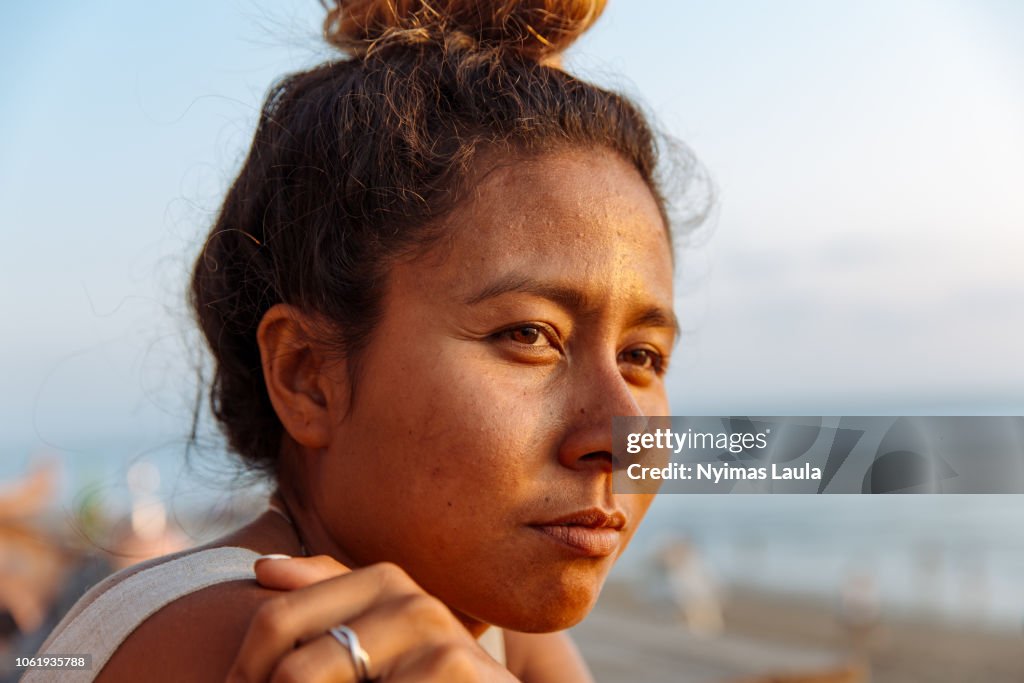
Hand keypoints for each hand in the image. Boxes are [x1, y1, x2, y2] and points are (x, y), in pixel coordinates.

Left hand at [226, 555, 516, 682]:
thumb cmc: (430, 678)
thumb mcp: (382, 638)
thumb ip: (328, 595)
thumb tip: (263, 568)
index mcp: (384, 582)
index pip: (275, 619)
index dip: (244, 671)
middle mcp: (411, 602)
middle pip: (293, 668)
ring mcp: (436, 638)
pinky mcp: (453, 669)